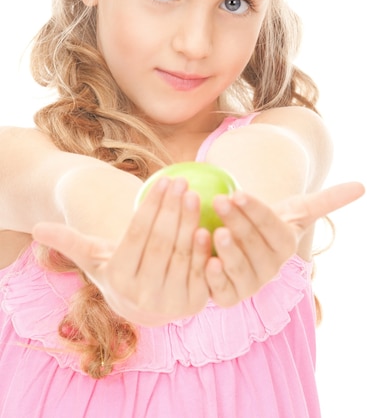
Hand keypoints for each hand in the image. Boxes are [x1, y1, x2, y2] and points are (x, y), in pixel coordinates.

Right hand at [33, 177, 211, 325]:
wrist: (145, 307)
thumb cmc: (118, 270)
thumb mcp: (94, 257)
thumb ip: (69, 241)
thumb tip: (35, 228)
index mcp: (118, 279)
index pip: (136, 236)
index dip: (150, 207)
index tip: (163, 181)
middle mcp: (143, 295)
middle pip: (161, 244)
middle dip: (172, 209)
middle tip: (182, 182)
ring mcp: (170, 303)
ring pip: (182, 255)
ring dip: (190, 222)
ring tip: (194, 194)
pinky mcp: (193, 304)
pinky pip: (201, 271)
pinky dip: (205, 249)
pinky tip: (209, 225)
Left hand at [205, 181, 364, 306]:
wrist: (242, 243)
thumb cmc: (267, 221)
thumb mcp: (295, 209)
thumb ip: (327, 201)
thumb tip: (362, 187)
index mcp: (285, 246)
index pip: (272, 227)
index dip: (256, 211)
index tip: (238, 192)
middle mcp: (270, 270)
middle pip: (254, 246)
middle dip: (237, 222)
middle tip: (220, 201)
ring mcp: (249, 285)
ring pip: (239, 270)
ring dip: (227, 251)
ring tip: (212, 231)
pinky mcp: (227, 296)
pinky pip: (221, 292)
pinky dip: (212, 277)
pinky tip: (204, 261)